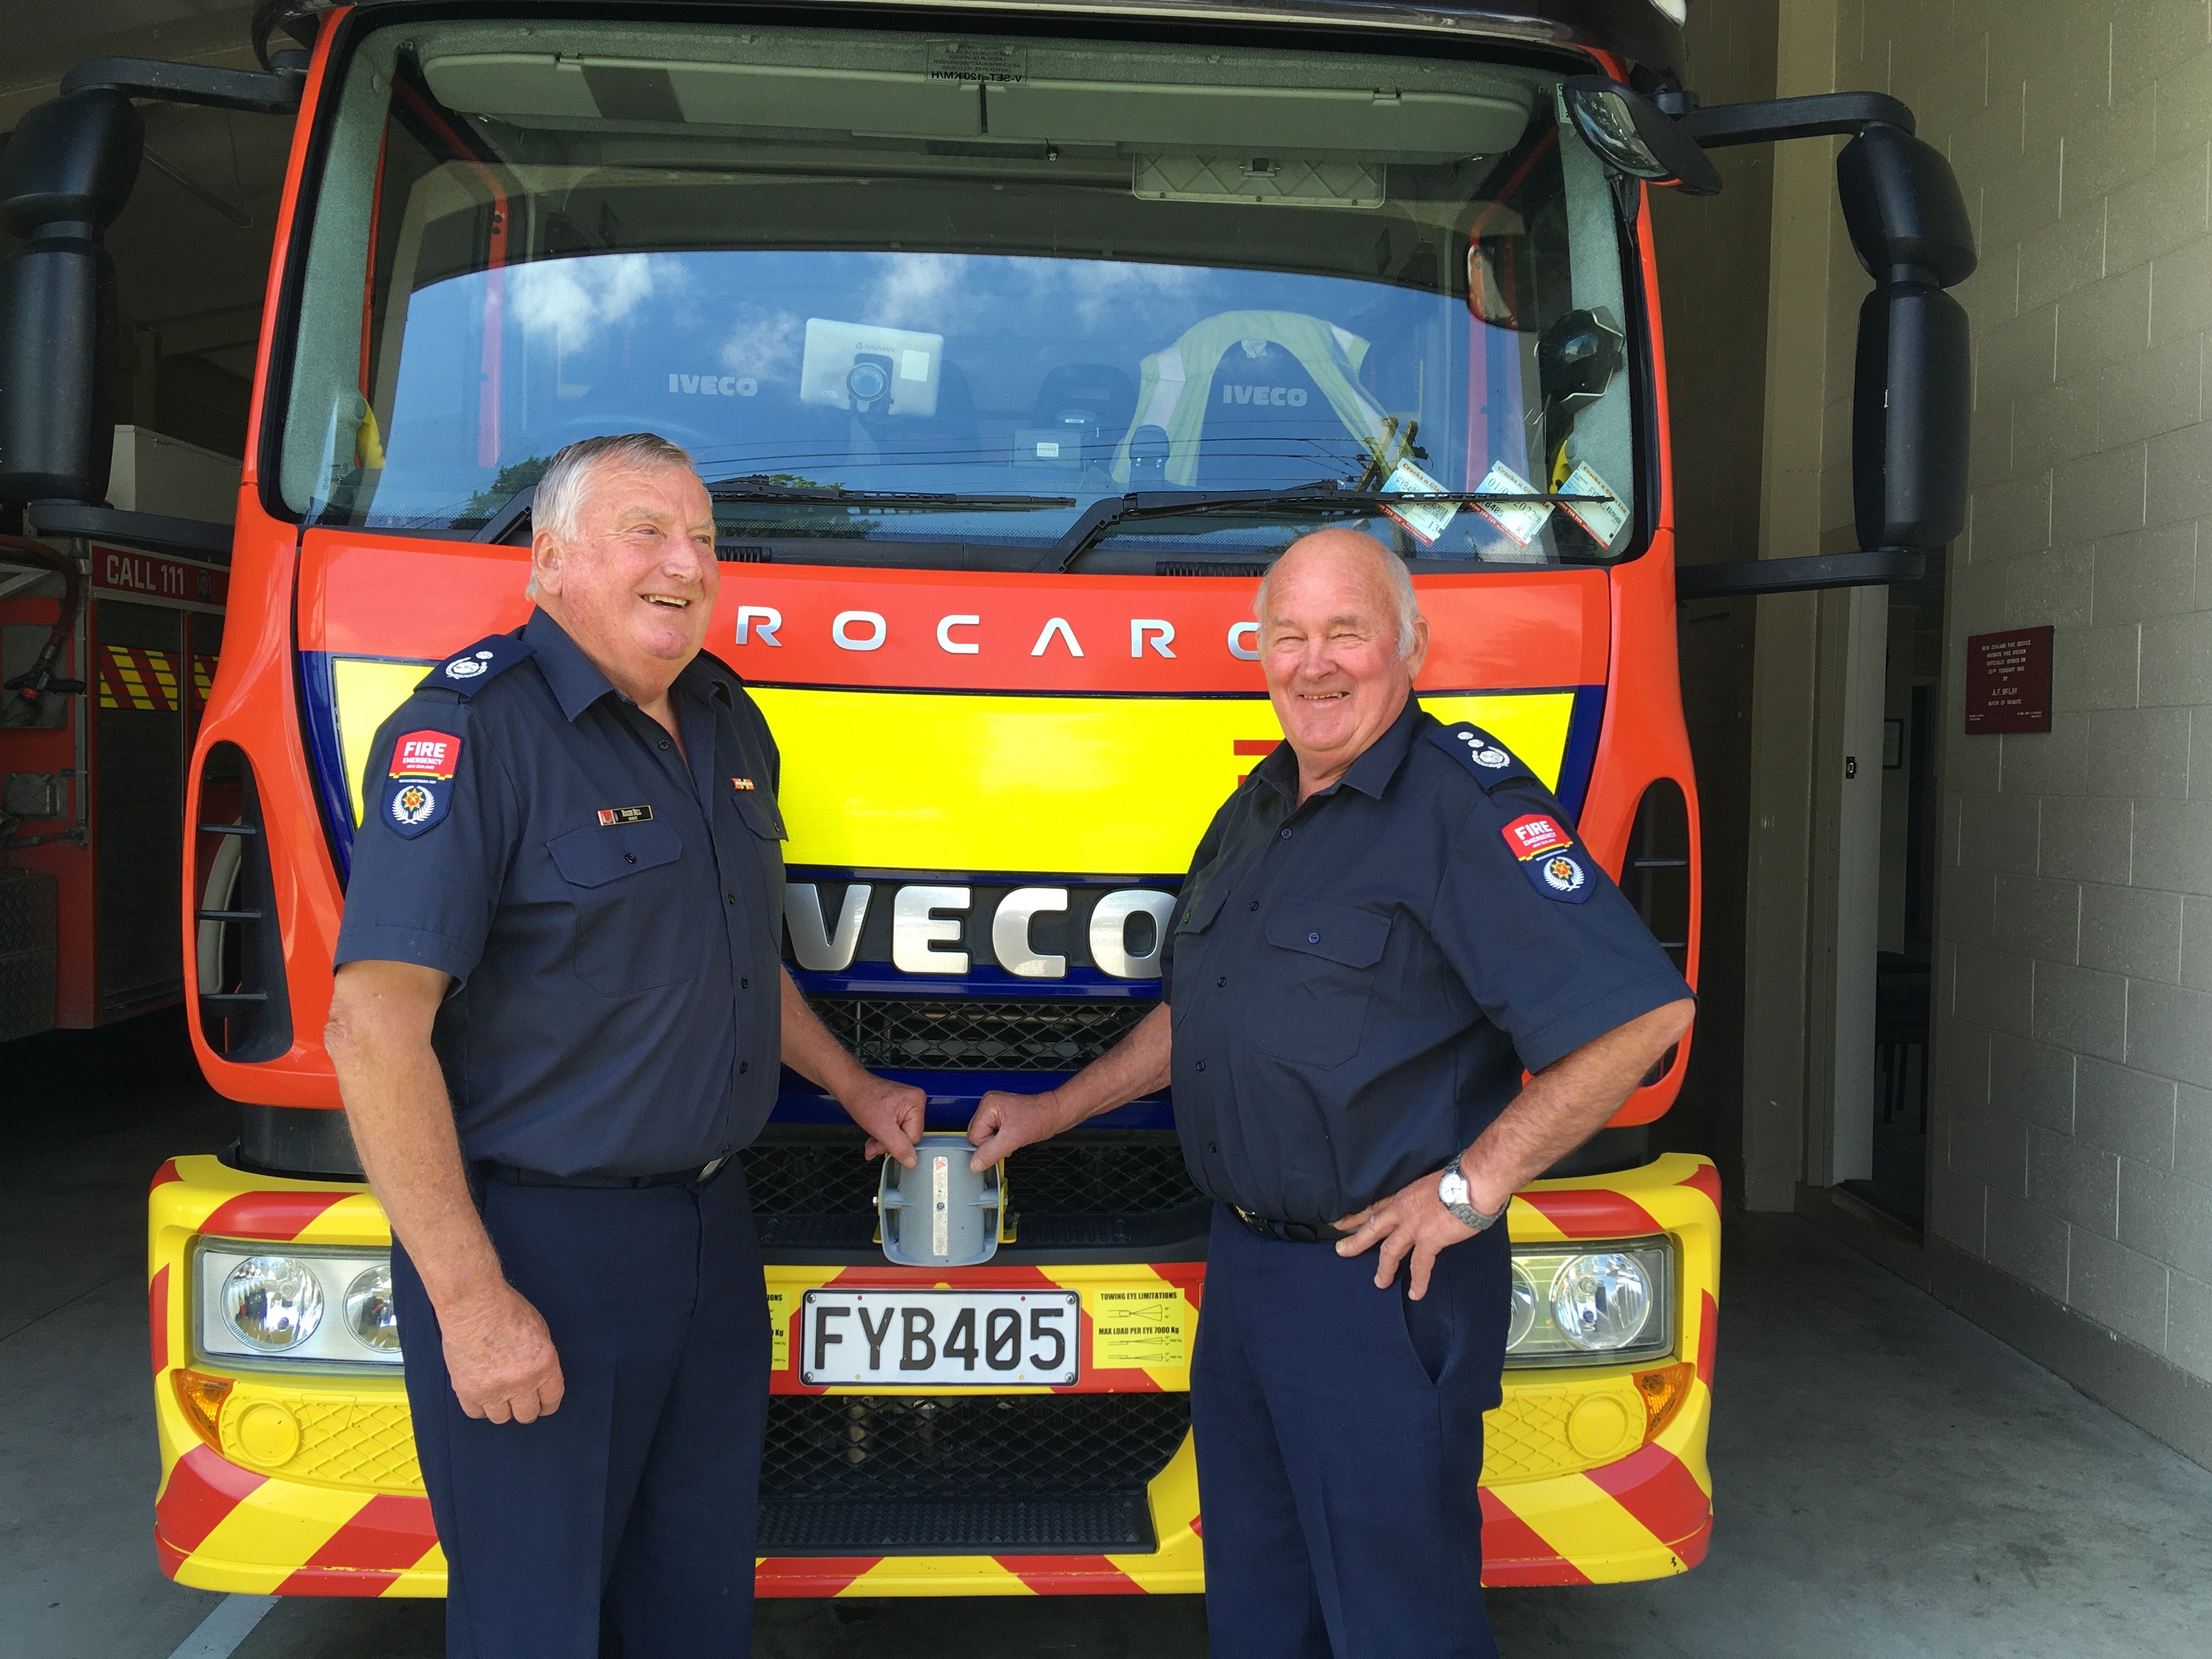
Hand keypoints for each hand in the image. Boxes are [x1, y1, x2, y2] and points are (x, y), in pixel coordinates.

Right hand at [439, 1282, 563, 1422]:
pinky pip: (476, 1413)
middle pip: (527, 1415)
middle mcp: (521, 1383)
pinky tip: (481, 1394)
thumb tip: (541, 1382)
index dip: (547, 1405)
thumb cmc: (507, 1310)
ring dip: (502, 1408)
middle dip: (525, 1408)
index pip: (551, 1400)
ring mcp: (493, 1390)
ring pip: (501, 1418)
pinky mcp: (468, 1391)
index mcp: (544, 1366)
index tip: (542, 1405)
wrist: (473, 1304)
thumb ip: (542, 1361)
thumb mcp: (540, 1333)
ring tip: (498, 1394)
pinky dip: (480, 1406)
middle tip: (519, 1400)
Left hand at [839, 1073, 923, 1166]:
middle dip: (888, 1144)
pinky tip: (874, 1133)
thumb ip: (898, 1147)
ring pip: (900, 1134)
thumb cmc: (862, 1099)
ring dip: (884, 1141)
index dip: (897, 1146)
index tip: (881, 1144)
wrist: (849, 1087)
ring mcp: (907, 1103)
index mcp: (916, 1103)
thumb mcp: (881, 1128)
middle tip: (873, 1145)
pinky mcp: (899, 1107)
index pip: (914, 1138)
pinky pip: (896, 1128)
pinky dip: (884, 1134)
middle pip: (908, 1137)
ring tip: (871, 1139)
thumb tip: (912, 1161)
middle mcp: (915, 1101)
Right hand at [967, 1089, 1069, 1171]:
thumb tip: (974, 1164)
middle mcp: (988, 1105)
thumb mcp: (1013, 1139)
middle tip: (1010, 1139)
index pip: (973, 1135)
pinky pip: (993, 1135)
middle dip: (993, 1143)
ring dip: (998, 1143)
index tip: (1003, 1143)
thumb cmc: (1040, 1118)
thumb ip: (991, 1153)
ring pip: (985, 1137)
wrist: (1056, 1114)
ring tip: (1014, 1135)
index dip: (987, 1145)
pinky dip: (1002, 1140)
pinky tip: (1013, 1135)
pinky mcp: (1001, 1116)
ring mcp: (995, 1110)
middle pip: (977, 1136)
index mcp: (987, 1105)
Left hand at [1332, 1172, 1487, 1300]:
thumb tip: (1425, 1206)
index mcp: (1404, 1197)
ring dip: (1384, 1269)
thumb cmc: (1458, 1179)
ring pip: (1390, 1250)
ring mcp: (1413, 1226)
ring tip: (1379, 1283)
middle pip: (1373, 1228)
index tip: (1341, 1223)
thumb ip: (1421, 1197)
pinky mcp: (1429, 1240)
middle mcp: (1403, 1211)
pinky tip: (1415, 1293)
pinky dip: (1418, 1281)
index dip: (1357, 1216)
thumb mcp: (1429, 1183)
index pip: (1375, 1208)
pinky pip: (1420, 1266)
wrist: (1472, 1183)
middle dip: (1356, 1241)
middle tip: (1341, 1251)